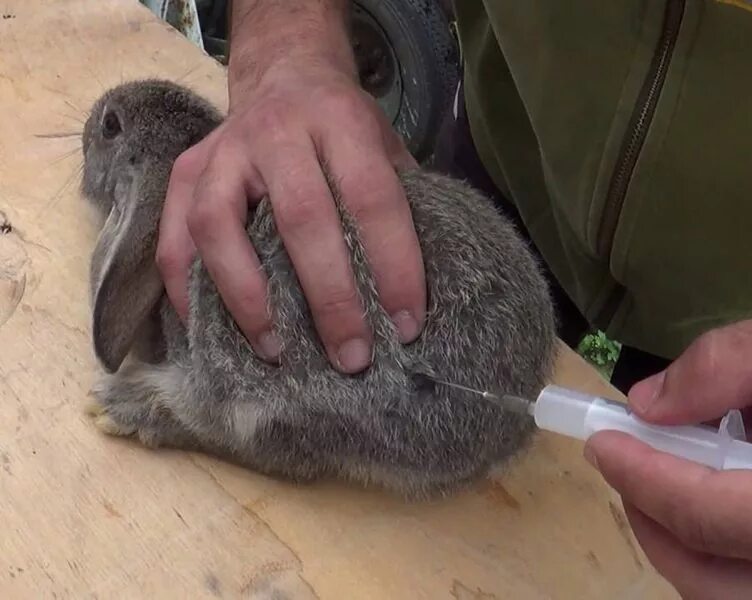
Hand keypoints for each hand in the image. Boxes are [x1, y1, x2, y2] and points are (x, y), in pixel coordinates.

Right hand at [156, 57, 424, 373]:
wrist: (284, 76)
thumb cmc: (343, 126)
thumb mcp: (385, 145)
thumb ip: (401, 202)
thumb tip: (409, 293)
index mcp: (340, 121)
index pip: (371, 198)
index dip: (393, 265)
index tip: (406, 324)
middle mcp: (277, 131)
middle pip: (302, 219)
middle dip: (330, 299)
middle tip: (351, 356)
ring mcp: (221, 151)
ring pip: (220, 228)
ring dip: (249, 300)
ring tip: (278, 351)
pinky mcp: (184, 172)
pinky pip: (173, 239)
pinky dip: (189, 290)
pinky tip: (212, 330)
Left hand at [585, 306, 751, 598]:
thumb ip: (736, 364)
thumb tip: (649, 404)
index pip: (717, 522)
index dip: (644, 477)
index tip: (603, 441)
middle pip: (719, 584)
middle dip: (658, 518)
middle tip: (631, 461)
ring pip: (744, 595)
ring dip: (700, 531)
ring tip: (707, 457)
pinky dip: (746, 537)